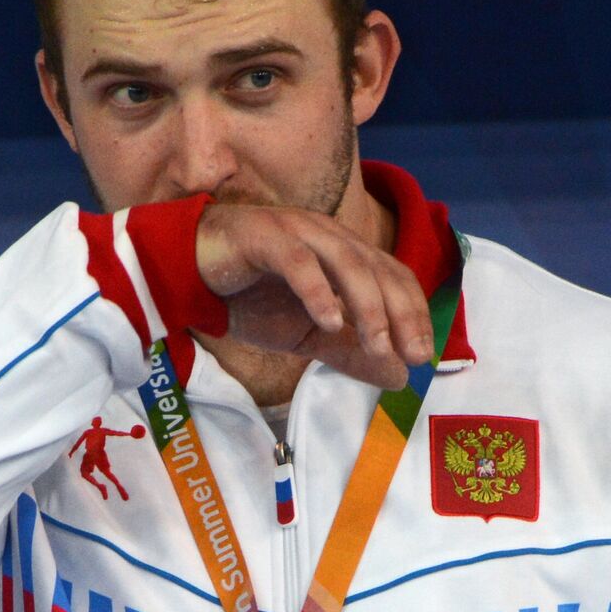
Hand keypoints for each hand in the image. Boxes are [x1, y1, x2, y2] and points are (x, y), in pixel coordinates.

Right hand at [194, 204, 433, 388]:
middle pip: (378, 269)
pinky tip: (329, 320)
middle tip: (411, 354)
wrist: (188, 273)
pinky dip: (317, 290)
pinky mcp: (263, 236)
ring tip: (377, 344)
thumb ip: (348, 352)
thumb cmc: (250, 296)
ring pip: (346, 262)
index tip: (422, 355)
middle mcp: (328, 236)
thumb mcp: (306, 334)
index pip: (393, 276)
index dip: (414, 313)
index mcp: (344, 253)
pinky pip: (297, 261)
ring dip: (367, 305)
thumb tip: (397, 379)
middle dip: (401, 313)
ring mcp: (297, 231)